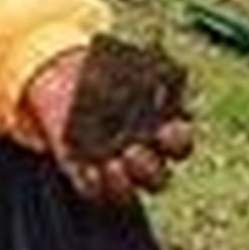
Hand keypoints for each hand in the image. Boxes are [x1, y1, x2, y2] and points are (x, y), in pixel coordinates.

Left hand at [24, 42, 193, 206]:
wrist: (66, 79)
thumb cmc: (104, 72)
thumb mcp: (124, 64)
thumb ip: (141, 69)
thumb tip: (152, 57)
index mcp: (159, 130)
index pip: (181, 144)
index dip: (177, 140)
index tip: (166, 128)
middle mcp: (142, 155)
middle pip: (158, 178)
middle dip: (148, 168)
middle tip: (132, 150)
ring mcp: (115, 168)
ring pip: (129, 192)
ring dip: (122, 182)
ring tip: (112, 164)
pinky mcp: (85, 173)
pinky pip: (93, 191)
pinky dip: (91, 183)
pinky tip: (87, 170)